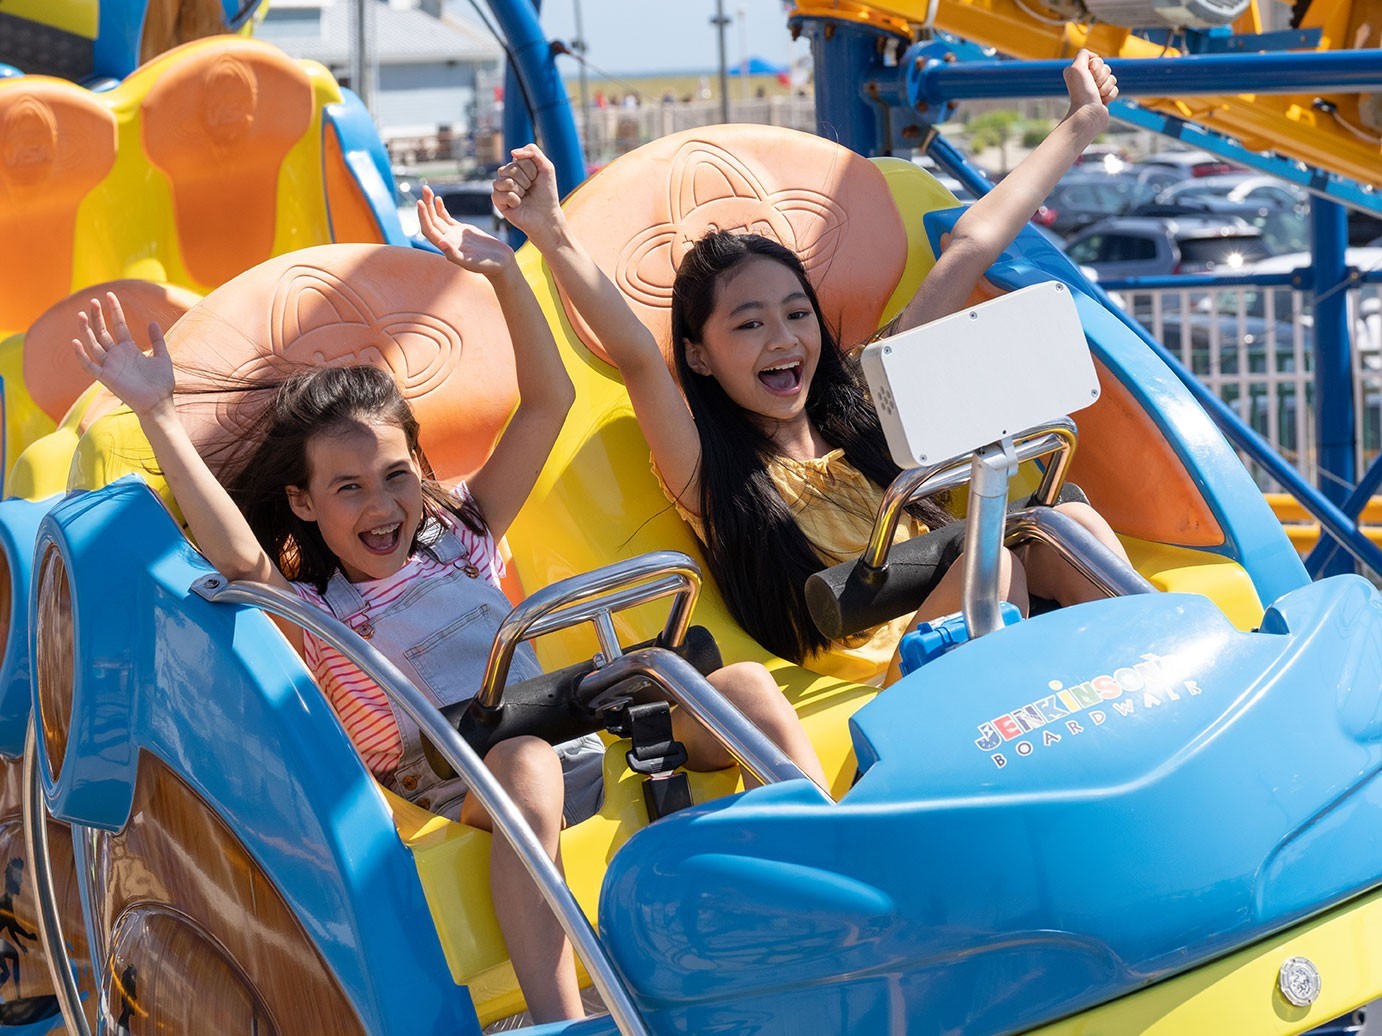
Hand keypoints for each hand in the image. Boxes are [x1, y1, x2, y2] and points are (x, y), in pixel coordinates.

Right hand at [72, 292, 173, 418]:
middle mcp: (117, 355)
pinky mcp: (106, 378)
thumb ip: (157, 340)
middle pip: (102, 332)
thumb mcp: (163, 357)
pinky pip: (89, 366)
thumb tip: (153, 322)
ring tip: (81, 314)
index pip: (119, 325)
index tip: (109, 295)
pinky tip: (76, 342)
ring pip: (93, 344)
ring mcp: (110, 366)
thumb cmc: (161, 383)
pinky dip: (81, 355)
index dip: (114, 311)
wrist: (159, 403)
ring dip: (86, 331)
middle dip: (97, 316)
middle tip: (92, 300)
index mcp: (129, 349)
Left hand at [417, 186, 515, 275]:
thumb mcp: (472, 262)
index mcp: (447, 248)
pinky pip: (447, 218)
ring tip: (427, 189)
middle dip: (426, 205)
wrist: (500, 263)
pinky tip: (438, 199)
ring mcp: (454, 235)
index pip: (429, 230)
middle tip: (425, 188)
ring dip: (431, 204)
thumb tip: (440, 242)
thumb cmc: (488, 265)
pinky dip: (441, 209)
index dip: (423, 217)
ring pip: (437, 218)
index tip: (421, 202)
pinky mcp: (461, 230)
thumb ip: (455, 255)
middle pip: (431, 221)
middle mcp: (447, 241)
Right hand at [491, 144, 562, 244]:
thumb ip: (533, 152)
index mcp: (517, 166)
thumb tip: (512, 152)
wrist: (547, 216)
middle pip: (511, 169)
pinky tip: (518, 204)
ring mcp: (501, 188)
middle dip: (526, 180)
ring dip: (520, 190)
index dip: (531, 170)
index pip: (518, 159)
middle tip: (530, 190)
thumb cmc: (547, 193)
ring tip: (524, 197)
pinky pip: (500, 194)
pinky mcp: (498, 201)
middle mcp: (507, 175)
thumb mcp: (546, 167)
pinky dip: (513, 199)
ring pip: (505, 180)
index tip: (537, 179)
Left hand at [1063, 49, 1117, 123]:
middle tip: (1093, 86)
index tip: (1089, 75)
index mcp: (1078, 71)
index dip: (1096, 66)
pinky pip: (1115, 89)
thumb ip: (1083, 54)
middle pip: (1106, 68)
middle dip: (1102, 77)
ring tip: (1097, 95)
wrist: (1088, 116)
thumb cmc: (1081, 93)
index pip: (1097, 59)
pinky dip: (1110, 95)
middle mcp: (1085, 79)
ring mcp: (1095, 89)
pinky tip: (1102, 101)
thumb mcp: (1076, 68)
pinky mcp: (1103, 98)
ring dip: (1106, 86)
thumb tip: (1094, 56)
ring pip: (1112, 78)